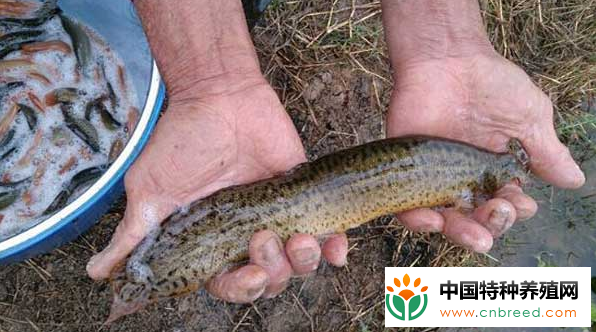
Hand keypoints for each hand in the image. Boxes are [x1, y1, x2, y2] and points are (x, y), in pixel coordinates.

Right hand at [86, 77, 347, 301]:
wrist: (219, 96)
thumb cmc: (181, 142)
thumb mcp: (150, 190)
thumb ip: (134, 234)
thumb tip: (98, 273)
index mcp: (212, 243)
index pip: (231, 284)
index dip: (243, 288)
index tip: (251, 273)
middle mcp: (246, 236)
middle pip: (270, 279)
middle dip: (273, 271)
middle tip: (265, 237)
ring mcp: (278, 217)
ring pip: (299, 263)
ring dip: (304, 261)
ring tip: (301, 238)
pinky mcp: (302, 197)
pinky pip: (328, 234)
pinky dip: (335, 248)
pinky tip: (337, 247)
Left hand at [387, 52, 584, 251]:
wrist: (447, 59)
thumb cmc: (491, 84)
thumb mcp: (529, 117)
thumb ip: (547, 152)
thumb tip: (574, 181)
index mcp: (496, 172)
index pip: (508, 205)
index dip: (516, 210)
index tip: (520, 202)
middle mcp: (466, 181)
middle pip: (479, 220)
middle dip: (493, 225)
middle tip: (498, 211)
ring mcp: (435, 178)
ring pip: (447, 221)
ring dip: (462, 234)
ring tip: (474, 236)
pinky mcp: (406, 172)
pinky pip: (408, 208)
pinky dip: (419, 220)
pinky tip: (433, 220)